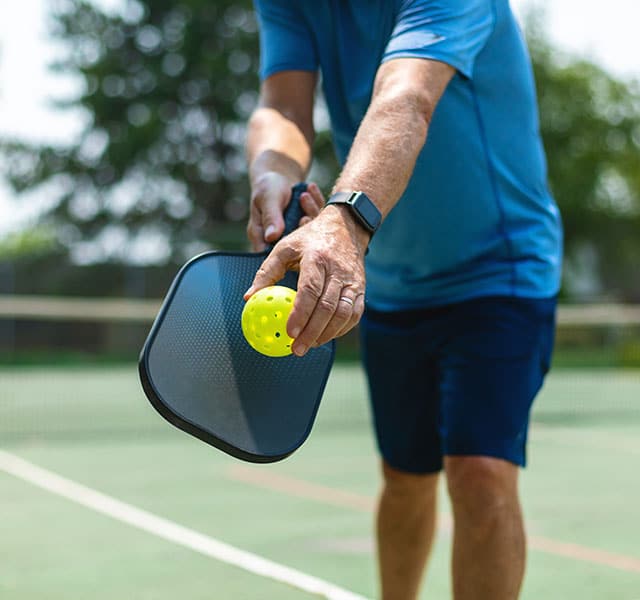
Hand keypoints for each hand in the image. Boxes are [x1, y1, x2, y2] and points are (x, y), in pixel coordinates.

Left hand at [244, 204, 368, 356]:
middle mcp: (337, 270)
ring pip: (344, 313)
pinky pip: (354, 314)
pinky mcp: (361, 288)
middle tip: (297, 349)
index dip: (300, 314)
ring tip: (311, 345)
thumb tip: (249, 297)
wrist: (347, 226)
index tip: (289, 332)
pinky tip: (327, 336)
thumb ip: (266, 272)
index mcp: (316, 258)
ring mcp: (353, 280)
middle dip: (312, 332)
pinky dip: (342, 329)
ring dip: (327, 334)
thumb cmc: (310, 239)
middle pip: (327, 307)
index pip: (310, 290)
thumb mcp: (284, 247)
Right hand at [247, 172, 323, 250]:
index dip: (287, 245)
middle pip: (296, 244)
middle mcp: (281, 240)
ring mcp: (298, 234)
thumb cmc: (267, 187)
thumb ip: (270, 217)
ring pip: (311, 231)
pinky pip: (319, 218)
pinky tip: (311, 188)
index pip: (273, 253)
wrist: (279, 176)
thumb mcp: (268, 199)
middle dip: (303, 227)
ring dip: (311, 211)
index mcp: (263, 238)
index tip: (297, 224)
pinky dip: (316, 202)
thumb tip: (271, 237)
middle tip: (304, 214)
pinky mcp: (311, 225)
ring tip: (304, 194)